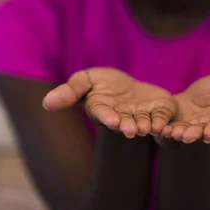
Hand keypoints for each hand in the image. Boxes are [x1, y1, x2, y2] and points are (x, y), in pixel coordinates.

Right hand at [42, 68, 175, 137]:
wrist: (126, 84)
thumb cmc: (101, 83)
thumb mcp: (84, 81)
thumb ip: (69, 92)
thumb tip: (46, 102)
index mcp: (103, 110)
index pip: (104, 114)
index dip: (108, 117)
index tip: (112, 120)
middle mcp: (122, 117)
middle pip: (125, 123)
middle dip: (128, 125)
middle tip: (132, 128)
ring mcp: (141, 116)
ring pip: (144, 124)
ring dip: (145, 127)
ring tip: (148, 128)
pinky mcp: (158, 111)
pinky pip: (161, 119)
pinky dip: (162, 122)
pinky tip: (164, 125)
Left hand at [161, 74, 209, 143]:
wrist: (196, 90)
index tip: (209, 134)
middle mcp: (208, 126)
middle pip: (200, 131)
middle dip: (194, 134)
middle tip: (186, 136)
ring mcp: (191, 127)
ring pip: (185, 132)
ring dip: (178, 133)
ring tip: (173, 132)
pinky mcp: (175, 125)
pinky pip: (170, 127)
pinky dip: (165, 129)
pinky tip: (160, 128)